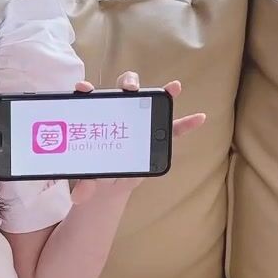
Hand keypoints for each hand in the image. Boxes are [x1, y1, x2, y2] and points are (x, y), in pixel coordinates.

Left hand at [68, 73, 206, 204]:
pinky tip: (199, 118)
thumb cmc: (96, 171)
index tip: (83, 88)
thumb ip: (84, 183)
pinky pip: (173, 128)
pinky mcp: (156, 138)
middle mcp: (119, 113)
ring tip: (173, 88)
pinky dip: (187, 123)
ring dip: (161, 92)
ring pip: (150, 101)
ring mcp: (140, 123)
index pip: (92, 97)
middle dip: (127, 83)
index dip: (87, 89)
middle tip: (129, 89)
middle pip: (124, 89)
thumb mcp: (89, 177)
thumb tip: (78, 195)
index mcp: (97, 117)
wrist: (110, 185)